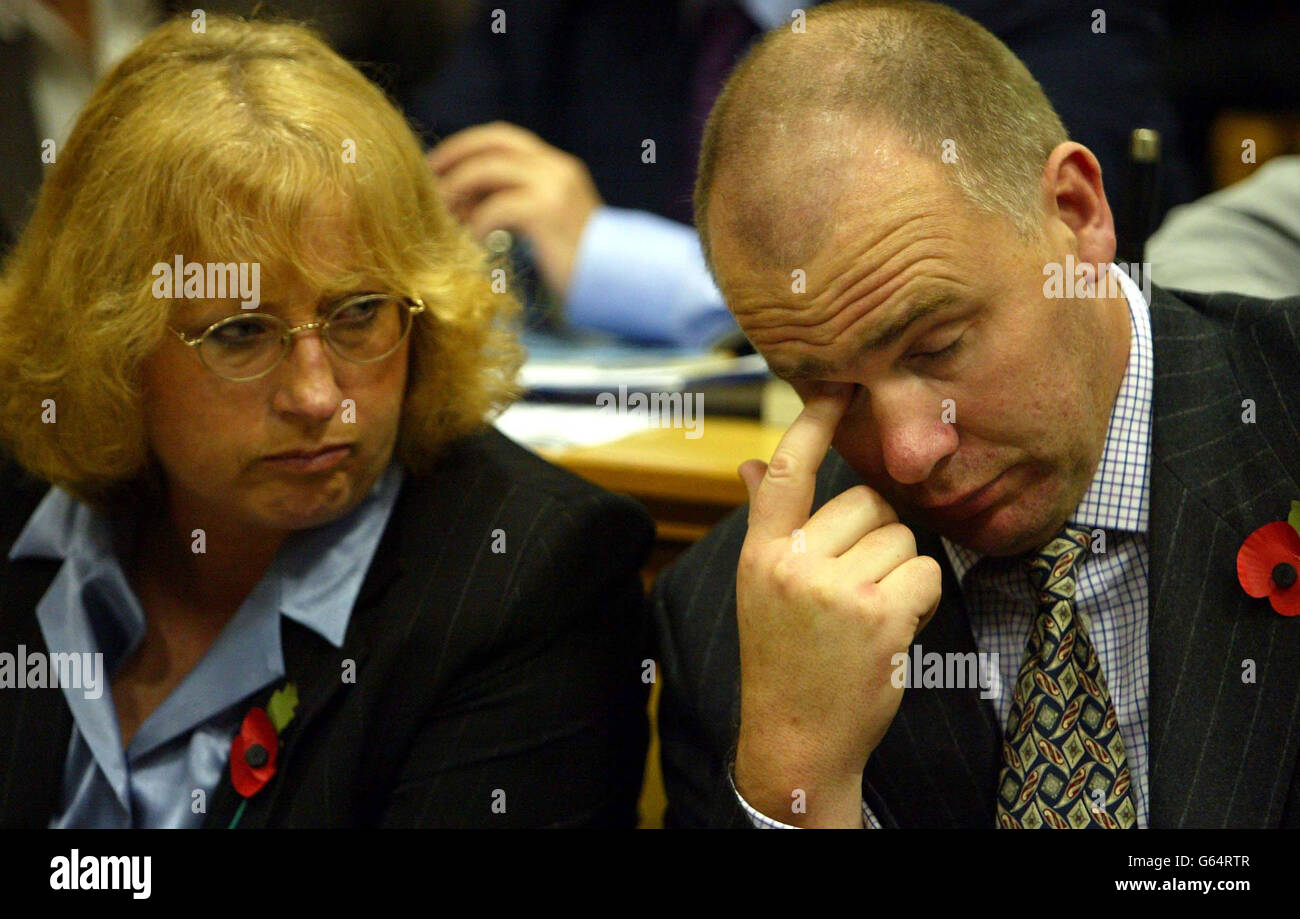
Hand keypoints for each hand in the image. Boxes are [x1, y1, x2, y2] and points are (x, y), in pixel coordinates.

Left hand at [426, 122, 602, 298]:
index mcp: (557, 166)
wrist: (615, 283)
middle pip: (492, 142)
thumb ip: (515, 200)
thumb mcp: (545, 220)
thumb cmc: (576, 261)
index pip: (502, 137)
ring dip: (457, 190)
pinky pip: (496, 207)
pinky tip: (474, 243)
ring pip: (488, 170)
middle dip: (453, 156)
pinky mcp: (546, 212)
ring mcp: (553, 186)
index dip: (465, 145)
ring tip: (442, 214)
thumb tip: (462, 198)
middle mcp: (557, 167)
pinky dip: (476, 224)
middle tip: (427, 179)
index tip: (437, 165)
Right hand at [732, 383, 942, 826]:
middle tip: (858, 581)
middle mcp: (793, 564)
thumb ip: (769, 524)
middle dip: (877, 534)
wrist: (795, 740)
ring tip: (870, 612)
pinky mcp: (879, 615)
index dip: (815, 423)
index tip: (837, 385)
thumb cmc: (783, 658)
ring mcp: (836, 589)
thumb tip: (754, 466)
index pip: (788, 471)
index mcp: (761, 553)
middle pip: (866, 503)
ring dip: (899, 569)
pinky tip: (892, 627)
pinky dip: (920, 598)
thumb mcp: (762, 589)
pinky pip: (923, 572)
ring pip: (900, 536)